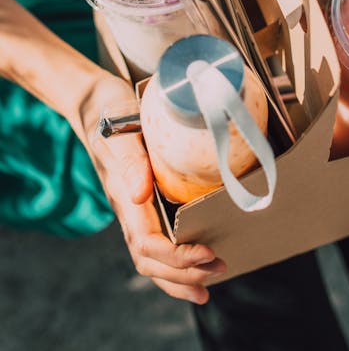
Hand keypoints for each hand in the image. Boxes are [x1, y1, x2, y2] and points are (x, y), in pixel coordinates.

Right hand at [82, 74, 225, 302]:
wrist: (96, 100)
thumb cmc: (110, 113)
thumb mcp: (121, 133)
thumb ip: (131, 163)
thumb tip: (140, 195)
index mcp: (125, 197)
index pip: (148, 244)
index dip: (178, 257)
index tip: (208, 252)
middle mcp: (130, 209)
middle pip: (151, 261)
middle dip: (184, 274)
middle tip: (220, 271)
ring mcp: (135, 207)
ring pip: (153, 257)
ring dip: (180, 275)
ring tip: (210, 281)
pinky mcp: (144, 199)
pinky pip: (158, 239)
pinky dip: (176, 258)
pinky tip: (197, 259)